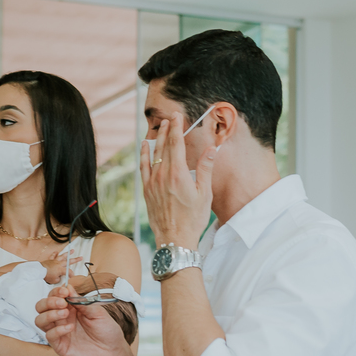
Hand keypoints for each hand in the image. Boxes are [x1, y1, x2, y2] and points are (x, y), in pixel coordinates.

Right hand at [35, 285, 129, 355]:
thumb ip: (82, 302)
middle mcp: (62, 319)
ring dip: (49, 314)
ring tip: (65, 313)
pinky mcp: (60, 346)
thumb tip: (69, 287)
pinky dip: (57, 330)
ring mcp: (59, 332)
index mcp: (71, 308)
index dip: (56, 292)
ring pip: (40, 321)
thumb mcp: (98, 313)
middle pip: (41, 307)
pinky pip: (49, 336)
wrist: (114, 352)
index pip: (54, 296)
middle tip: (62, 303)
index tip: (65, 291)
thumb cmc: (107, 331)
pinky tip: (70, 328)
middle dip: (49, 302)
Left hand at [40, 248, 79, 284]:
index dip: (72, 274)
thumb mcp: (55, 280)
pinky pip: (53, 256)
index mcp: (61, 269)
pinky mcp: (50, 260)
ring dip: (68, 253)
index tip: (72, 276)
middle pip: (69, 261)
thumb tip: (59, 277)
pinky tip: (57, 251)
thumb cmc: (47, 276)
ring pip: (63, 256)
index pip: (69, 272)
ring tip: (72, 250)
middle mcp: (59, 264)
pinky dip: (55, 253)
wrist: (39, 271)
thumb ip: (58, 278)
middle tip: (80, 257)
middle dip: (76, 259)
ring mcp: (55, 261)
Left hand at [140, 113, 217, 248]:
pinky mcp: (147, 190)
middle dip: (167, 129)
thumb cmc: (193, 219)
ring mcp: (153, 183)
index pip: (177, 144)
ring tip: (160, 126)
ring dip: (157, 138)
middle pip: (164, 146)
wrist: (175, 239)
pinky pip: (143, 167)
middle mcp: (163, 176)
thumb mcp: (204, 194)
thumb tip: (211, 149)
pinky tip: (144, 146)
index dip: (177, 128)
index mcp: (178, 174)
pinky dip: (144, 154)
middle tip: (170, 118)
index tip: (178, 117)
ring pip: (153, 155)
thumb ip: (205, 169)